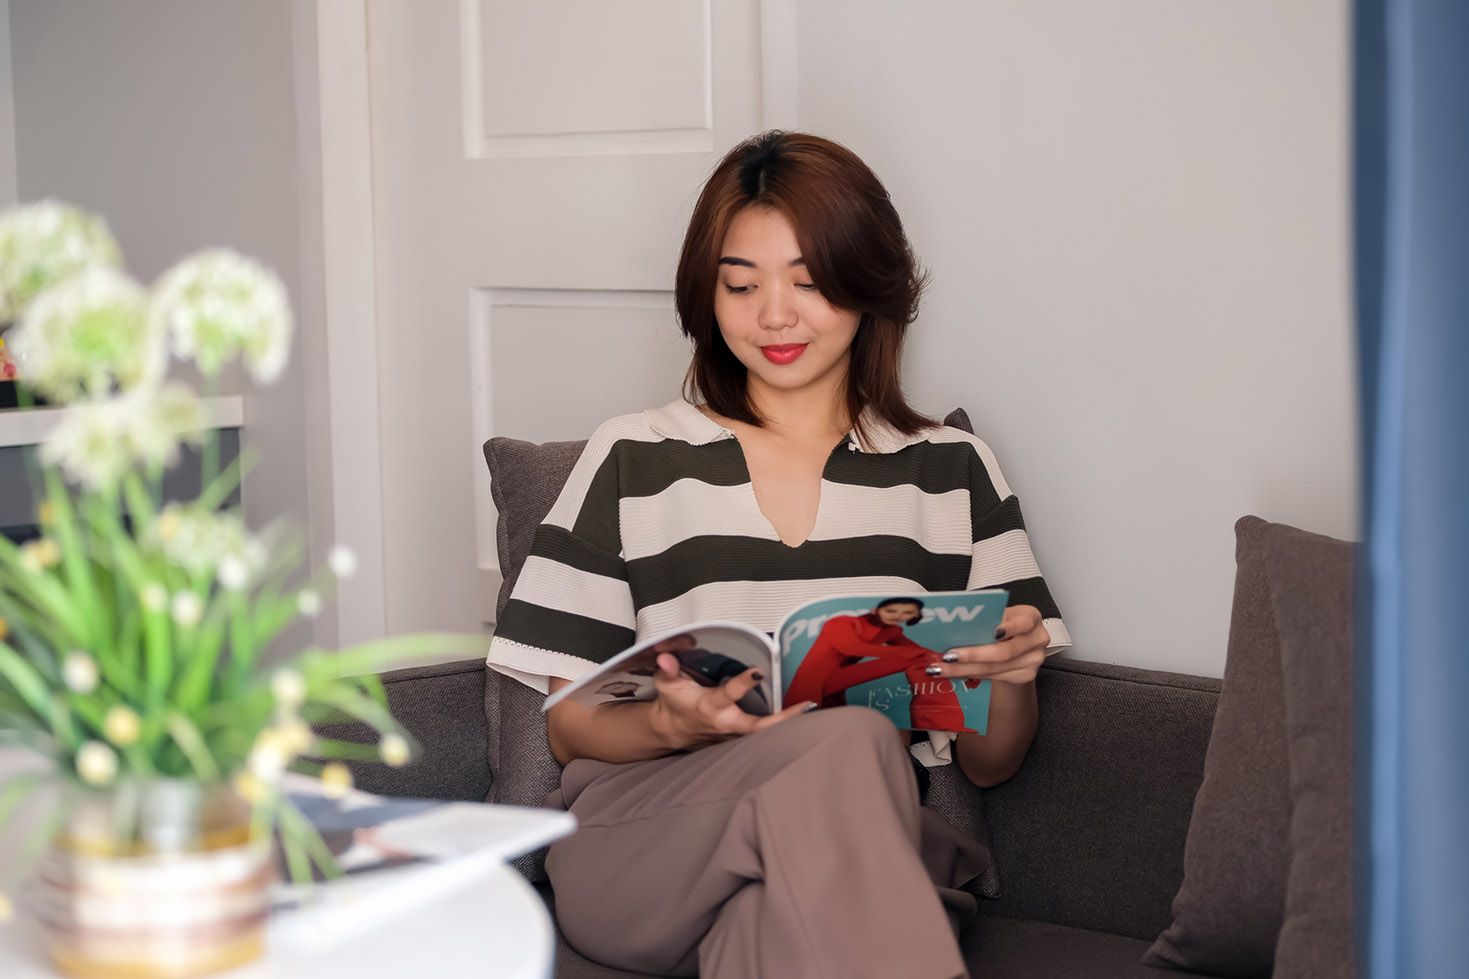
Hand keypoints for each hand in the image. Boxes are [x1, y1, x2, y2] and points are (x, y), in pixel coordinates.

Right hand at [648, 653, 813, 749]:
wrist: (672, 730)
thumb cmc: (673, 701)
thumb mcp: (666, 683)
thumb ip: (668, 668)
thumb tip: (665, 654)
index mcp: (709, 706)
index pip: (728, 694)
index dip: (743, 683)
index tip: (758, 671)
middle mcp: (726, 722)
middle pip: (758, 727)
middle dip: (782, 719)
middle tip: (807, 705)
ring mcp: (735, 734)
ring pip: (764, 735)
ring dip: (788, 723)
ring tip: (813, 708)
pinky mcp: (740, 738)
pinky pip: (764, 734)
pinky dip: (782, 725)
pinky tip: (803, 713)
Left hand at [928, 605, 1049, 685]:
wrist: (1016, 641)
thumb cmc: (1003, 622)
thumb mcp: (998, 614)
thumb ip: (984, 618)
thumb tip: (952, 622)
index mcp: (1031, 617)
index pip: (1023, 622)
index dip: (1010, 627)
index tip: (993, 632)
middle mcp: (1036, 639)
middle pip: (1004, 652)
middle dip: (973, 655)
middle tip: (948, 655)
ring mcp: (1033, 660)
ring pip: (995, 668)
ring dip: (964, 669)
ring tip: (941, 667)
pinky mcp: (1025, 676)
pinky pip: (993, 677)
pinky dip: (970, 674)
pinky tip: (953, 673)